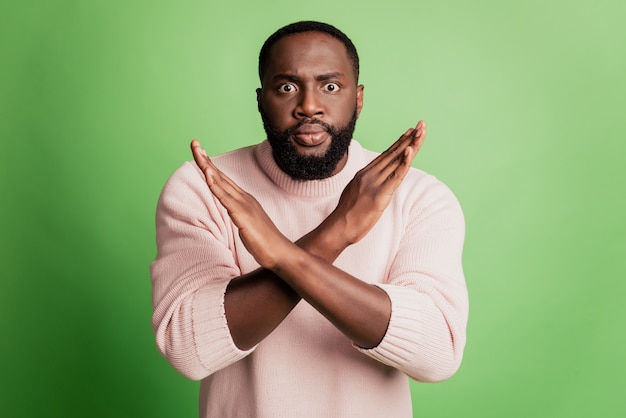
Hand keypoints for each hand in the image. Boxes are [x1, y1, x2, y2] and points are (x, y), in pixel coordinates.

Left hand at [191, 140, 291, 268]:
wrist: (280, 253)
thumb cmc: (265, 242)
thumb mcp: (248, 225)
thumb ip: (240, 215)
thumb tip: (233, 213)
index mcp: (244, 200)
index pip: (223, 180)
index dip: (211, 166)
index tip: (200, 153)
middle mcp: (244, 198)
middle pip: (220, 175)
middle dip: (206, 159)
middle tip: (194, 143)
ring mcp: (244, 205)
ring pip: (222, 183)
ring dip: (208, 167)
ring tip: (198, 152)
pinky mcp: (243, 215)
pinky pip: (226, 198)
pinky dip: (215, 185)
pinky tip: (208, 174)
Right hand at [326, 120, 425, 244]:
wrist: (338, 228)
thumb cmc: (345, 218)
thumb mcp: (354, 195)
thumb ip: (363, 187)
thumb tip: (368, 186)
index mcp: (364, 174)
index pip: (385, 155)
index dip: (399, 143)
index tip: (409, 132)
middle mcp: (369, 175)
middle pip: (393, 153)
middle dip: (408, 138)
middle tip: (421, 125)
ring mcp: (374, 183)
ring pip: (397, 160)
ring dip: (411, 145)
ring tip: (421, 131)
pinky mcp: (380, 195)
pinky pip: (396, 175)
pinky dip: (404, 162)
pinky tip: (411, 150)